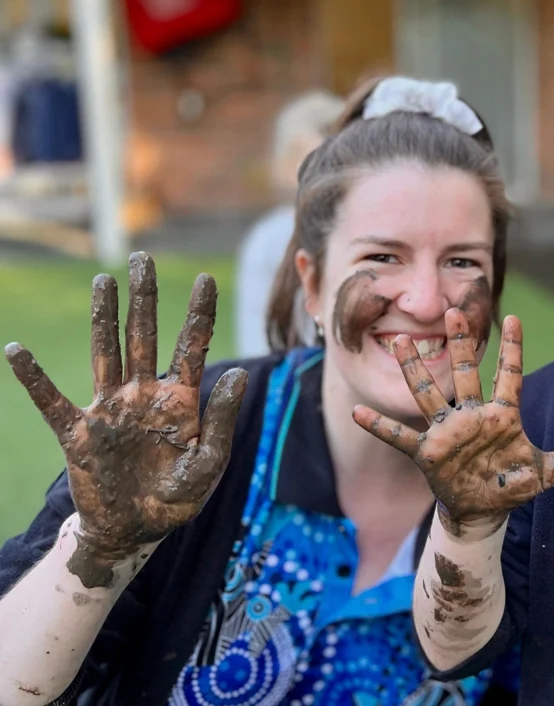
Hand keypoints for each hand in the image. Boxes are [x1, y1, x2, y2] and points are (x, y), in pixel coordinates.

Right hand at [5, 252, 247, 587]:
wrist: (136, 530)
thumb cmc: (177, 497)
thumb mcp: (208, 463)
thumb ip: (220, 419)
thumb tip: (238, 372)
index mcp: (181, 400)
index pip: (192, 347)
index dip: (199, 314)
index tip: (205, 279)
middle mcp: (145, 395)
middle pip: (145, 336)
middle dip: (144, 298)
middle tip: (142, 258)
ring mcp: (111, 409)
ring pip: (106, 352)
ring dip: (103, 317)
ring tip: (103, 281)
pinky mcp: (80, 432)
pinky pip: (52, 401)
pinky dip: (34, 379)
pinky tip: (16, 351)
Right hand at [353, 309, 553, 536]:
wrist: (483, 507)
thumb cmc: (513, 483)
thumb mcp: (546, 473)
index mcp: (502, 415)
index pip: (509, 375)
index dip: (512, 349)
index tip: (514, 319)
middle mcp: (471, 416)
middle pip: (464, 373)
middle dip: (458, 345)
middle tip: (453, 312)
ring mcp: (447, 432)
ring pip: (428, 394)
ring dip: (415, 370)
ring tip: (400, 342)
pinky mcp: (427, 452)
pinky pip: (399, 437)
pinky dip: (380, 425)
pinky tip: (358, 411)